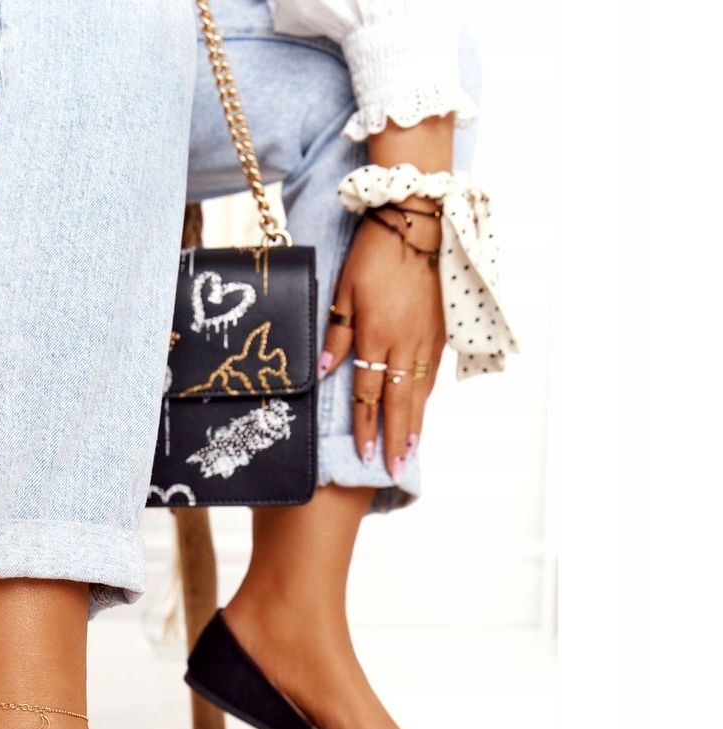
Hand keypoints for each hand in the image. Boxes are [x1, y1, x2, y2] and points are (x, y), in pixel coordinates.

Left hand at [319, 198, 445, 478]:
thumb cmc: (374, 253)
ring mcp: (428, 337)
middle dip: (395, 439)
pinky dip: (426, 396)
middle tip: (394, 470)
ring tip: (410, 451)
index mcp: (376, 336)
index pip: (368, 394)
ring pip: (420, 391)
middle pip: (399, 402)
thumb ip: (335, 335)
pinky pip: (432, 371)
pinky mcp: (443, 328)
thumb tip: (323, 373)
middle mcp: (405, 343)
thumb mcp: (343, 291)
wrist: (420, 221)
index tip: (365, 456)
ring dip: (414, 423)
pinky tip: (422, 410)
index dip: (366, 428)